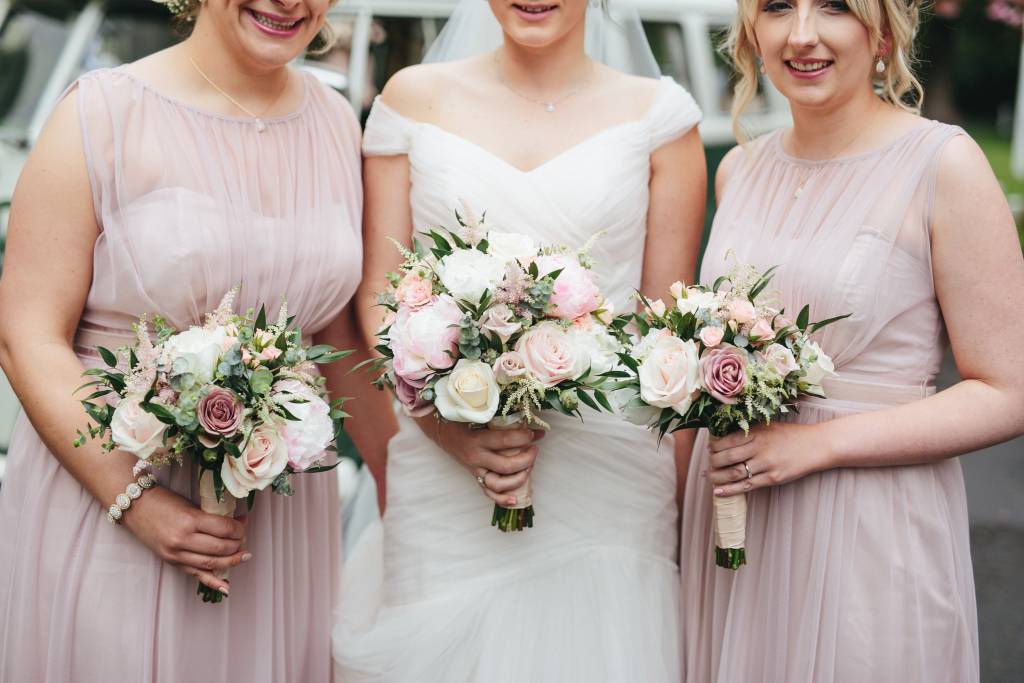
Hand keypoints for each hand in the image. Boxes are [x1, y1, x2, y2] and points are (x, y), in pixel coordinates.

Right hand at [123, 486, 249, 595]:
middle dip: (238, 544)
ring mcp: (176, 554)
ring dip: (231, 561)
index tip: (244, 523)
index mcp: (190, 520)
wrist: (135, 507)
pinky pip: (196, 574)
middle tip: (244, 539)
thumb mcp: (190, 505)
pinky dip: (212, 582)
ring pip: (211, 563)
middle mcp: (183, 540)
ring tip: (242, 555)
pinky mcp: (171, 562)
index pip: (224, 529)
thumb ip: (212, 516)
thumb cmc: (164, 501)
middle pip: (220, 548)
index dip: (239, 528)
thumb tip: (238, 522)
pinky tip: (226, 587)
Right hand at [424, 418, 543, 505]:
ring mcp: (475, 470)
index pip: (504, 441)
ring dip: (519, 478)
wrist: (441, 430)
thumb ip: (499, 417)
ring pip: (499, 484)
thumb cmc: (461, 419)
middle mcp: (476, 457)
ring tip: (529, 467)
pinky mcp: (475, 477)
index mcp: (476, 439)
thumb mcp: (477, 414)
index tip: (535, 433)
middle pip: (506, 466)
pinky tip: (515, 500)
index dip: (523, 437)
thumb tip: (526, 419)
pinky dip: (502, 499)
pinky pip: (488, 493)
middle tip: (534, 449)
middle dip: (527, 459)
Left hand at [706, 422, 830, 496]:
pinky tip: (718, 492)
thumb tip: (724, 438)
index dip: (713, 447)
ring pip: (734, 473)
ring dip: (718, 477)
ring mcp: (766, 464)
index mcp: (756, 432)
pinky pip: (747, 486)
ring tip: (710, 479)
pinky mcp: (773, 478)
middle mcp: (759, 447)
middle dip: (713, 463)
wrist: (817, 445)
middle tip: (709, 465)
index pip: (726, 441)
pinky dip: (730, 490)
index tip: (710, 450)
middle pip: (727, 457)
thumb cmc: (791, 434)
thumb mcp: (768, 426)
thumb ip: (748, 431)